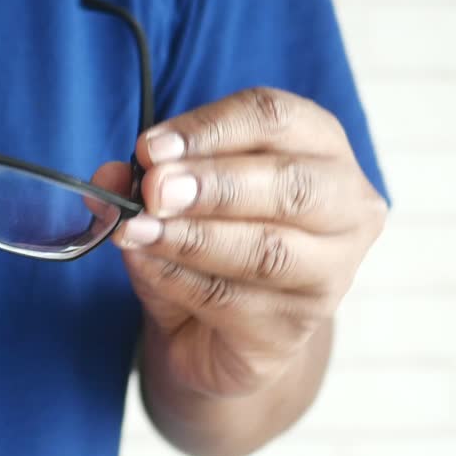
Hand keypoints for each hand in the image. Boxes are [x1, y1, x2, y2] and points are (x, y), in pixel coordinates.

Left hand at [93, 88, 385, 397]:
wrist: (220, 336)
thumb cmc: (211, 247)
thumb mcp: (172, 202)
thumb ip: (144, 181)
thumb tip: (111, 176)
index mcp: (320, 149)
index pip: (275, 119)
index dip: (210, 128)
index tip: (151, 147)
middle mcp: (344, 207)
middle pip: (290, 184)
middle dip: (214, 184)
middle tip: (154, 190)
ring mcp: (329, 274)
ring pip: (267, 249)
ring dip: (193, 237)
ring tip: (139, 230)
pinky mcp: (293, 329)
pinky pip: (232, 300)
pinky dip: (179, 279)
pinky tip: (146, 264)